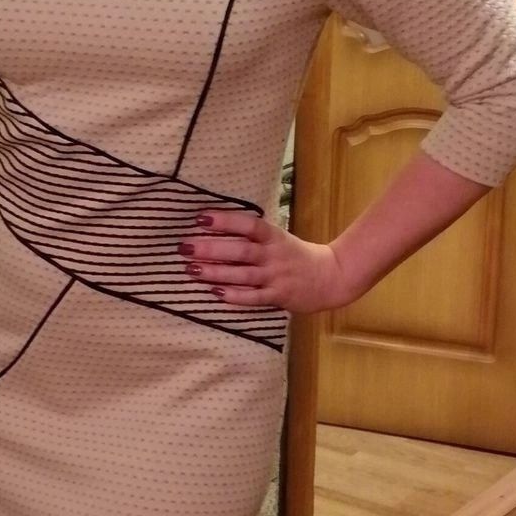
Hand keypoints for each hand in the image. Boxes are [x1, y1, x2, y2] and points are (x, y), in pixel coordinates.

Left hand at [179, 209, 351, 314]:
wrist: (330, 277)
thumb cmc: (296, 256)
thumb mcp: (278, 238)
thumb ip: (253, 235)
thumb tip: (215, 226)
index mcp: (273, 237)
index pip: (248, 225)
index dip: (225, 221)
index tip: (200, 218)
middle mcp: (273, 255)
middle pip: (240, 250)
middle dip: (211, 249)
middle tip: (185, 247)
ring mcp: (276, 277)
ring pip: (242, 275)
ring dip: (216, 273)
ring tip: (192, 269)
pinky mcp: (278, 296)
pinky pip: (254, 297)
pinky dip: (235, 296)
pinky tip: (215, 293)